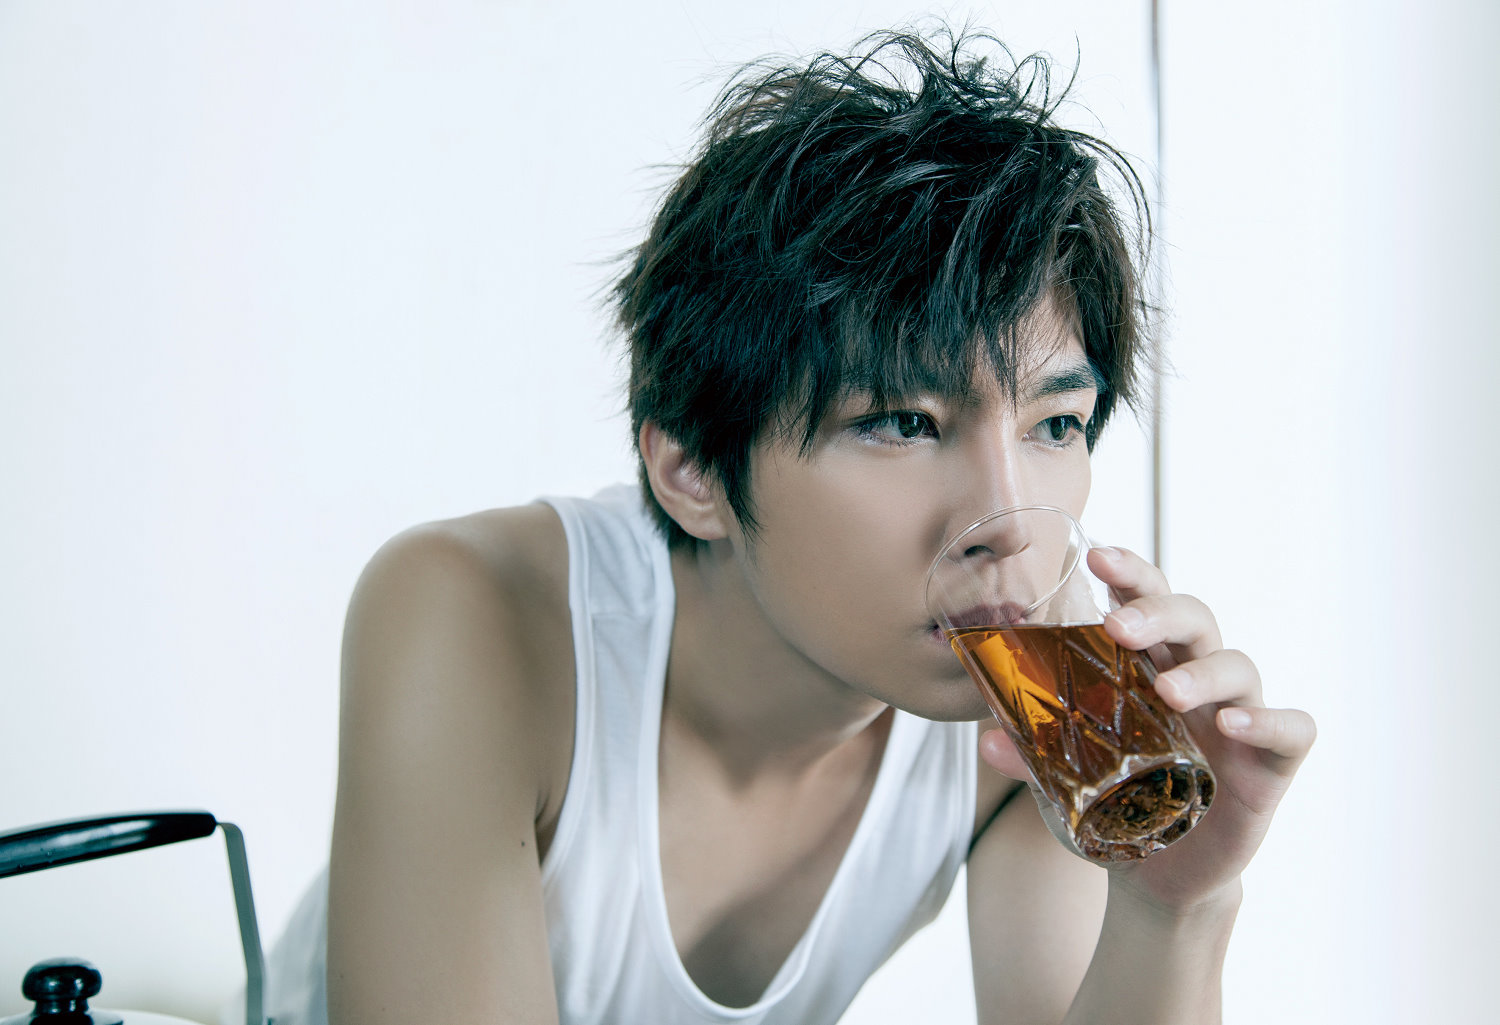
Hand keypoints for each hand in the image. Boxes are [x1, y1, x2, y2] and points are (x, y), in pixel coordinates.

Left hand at [977, 545, 1316, 909]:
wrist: (1156, 878)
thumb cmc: (1114, 806)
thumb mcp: (1064, 782)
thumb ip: (1031, 757)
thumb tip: (986, 740)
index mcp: (1149, 666)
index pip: (1145, 602)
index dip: (1129, 575)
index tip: (1096, 557)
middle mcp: (1197, 679)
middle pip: (1194, 618)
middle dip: (1158, 611)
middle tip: (1120, 626)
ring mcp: (1238, 717)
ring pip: (1238, 667)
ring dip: (1203, 672)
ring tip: (1167, 692)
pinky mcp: (1270, 765)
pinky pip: (1292, 729)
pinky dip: (1268, 721)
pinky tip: (1234, 725)